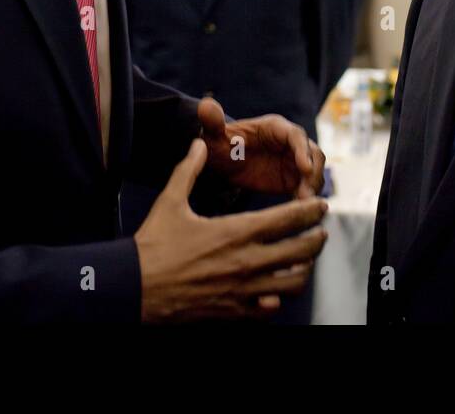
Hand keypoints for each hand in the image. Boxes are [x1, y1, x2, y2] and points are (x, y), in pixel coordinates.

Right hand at [135, 139, 327, 322]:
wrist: (134, 287)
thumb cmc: (153, 244)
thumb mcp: (170, 200)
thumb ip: (189, 170)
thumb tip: (198, 143)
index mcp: (236, 231)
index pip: (288, 219)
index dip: (309, 210)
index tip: (319, 205)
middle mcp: (246, 262)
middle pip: (301, 252)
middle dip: (316, 239)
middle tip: (319, 232)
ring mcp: (243, 290)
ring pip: (292, 283)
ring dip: (303, 270)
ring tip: (303, 261)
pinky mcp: (234, 311)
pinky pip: (270, 308)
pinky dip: (279, 297)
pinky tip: (275, 289)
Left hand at [198, 97, 325, 198]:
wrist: (223, 163)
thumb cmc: (220, 146)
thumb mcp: (214, 137)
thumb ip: (212, 123)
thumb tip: (206, 105)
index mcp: (275, 127)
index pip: (295, 135)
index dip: (302, 151)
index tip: (305, 168)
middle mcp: (290, 142)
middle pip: (313, 153)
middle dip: (313, 172)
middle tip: (307, 193)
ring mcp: (294, 161)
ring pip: (314, 172)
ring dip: (313, 186)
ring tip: (304, 204)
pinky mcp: (293, 179)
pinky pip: (307, 188)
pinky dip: (307, 198)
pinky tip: (300, 211)